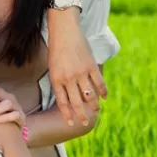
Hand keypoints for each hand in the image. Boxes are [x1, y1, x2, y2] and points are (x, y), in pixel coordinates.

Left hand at [47, 9, 105, 126]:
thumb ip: (59, 83)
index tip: (71, 123)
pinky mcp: (91, 66)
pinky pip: (99, 83)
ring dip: (93, 106)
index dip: (67, 114)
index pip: (63, 102)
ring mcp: (81, 73)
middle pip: (76, 102)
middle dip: (80, 115)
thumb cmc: (56, 50)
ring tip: (95, 112)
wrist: (64, 32)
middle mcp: (69, 78)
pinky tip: (104, 98)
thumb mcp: (52, 68)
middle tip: (84, 123)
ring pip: (89, 95)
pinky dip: (103, 92)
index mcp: (56, 79)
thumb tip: (66, 98)